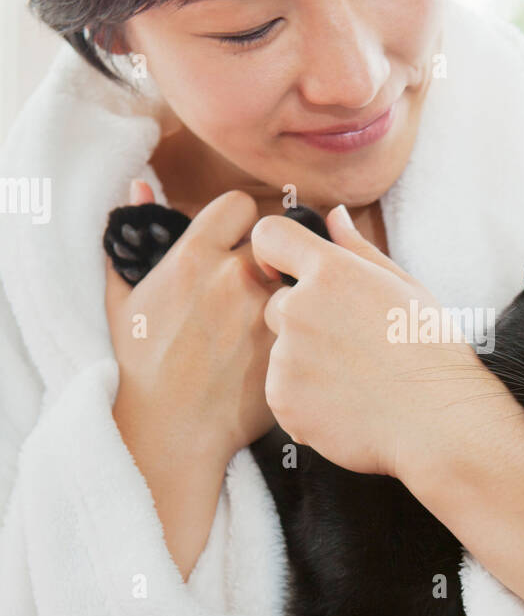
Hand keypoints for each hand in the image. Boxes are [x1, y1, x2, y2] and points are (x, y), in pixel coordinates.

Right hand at [105, 181, 282, 466]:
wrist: (168, 431)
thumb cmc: (138, 365)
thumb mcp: (122, 296)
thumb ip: (131, 235)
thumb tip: (140, 185)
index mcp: (194, 257)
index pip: (241, 206)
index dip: (240, 223)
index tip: (236, 243)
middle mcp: (235, 278)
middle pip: (275, 242)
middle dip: (269, 257)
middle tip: (258, 283)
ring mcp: (267, 314)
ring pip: (298, 280)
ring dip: (290, 291)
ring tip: (272, 316)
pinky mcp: (290, 346)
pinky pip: (309, 319)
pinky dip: (304, 327)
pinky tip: (289, 344)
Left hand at [250, 206, 491, 478]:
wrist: (439, 421)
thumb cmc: (431, 351)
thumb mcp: (404, 286)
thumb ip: (358, 249)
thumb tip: (333, 216)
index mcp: (330, 272)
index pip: (269, 236)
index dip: (275, 251)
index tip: (287, 270)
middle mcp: (299, 309)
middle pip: (276, 304)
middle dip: (303, 321)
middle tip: (350, 347)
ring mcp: (286, 357)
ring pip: (281, 352)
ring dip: (306, 364)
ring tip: (355, 381)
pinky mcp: (282, 399)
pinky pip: (283, 391)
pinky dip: (306, 399)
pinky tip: (346, 405)